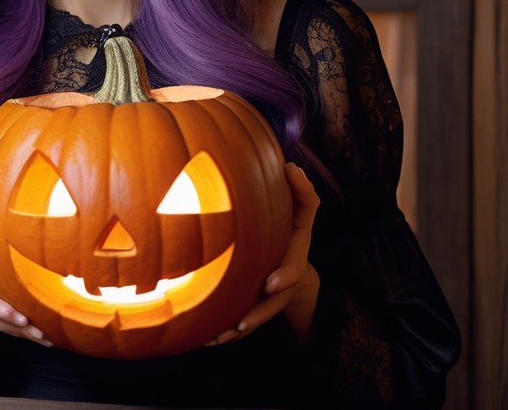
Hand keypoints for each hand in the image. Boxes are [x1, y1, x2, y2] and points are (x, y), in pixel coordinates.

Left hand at [211, 162, 320, 345]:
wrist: (292, 259)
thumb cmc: (292, 229)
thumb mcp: (303, 211)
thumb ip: (302, 192)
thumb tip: (292, 167)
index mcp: (293, 261)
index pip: (293, 271)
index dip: (284, 278)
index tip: (271, 284)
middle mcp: (282, 283)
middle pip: (272, 305)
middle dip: (258, 314)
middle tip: (241, 325)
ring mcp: (269, 298)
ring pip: (254, 320)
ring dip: (237, 330)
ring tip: (216, 338)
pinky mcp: (253, 305)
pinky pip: (240, 323)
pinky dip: (224, 333)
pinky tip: (204, 340)